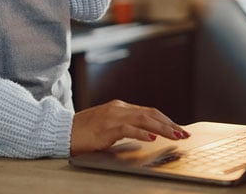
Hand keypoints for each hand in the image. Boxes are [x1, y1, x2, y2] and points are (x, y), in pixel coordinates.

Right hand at [70, 99, 189, 154]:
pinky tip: (152, 137)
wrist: (61, 131)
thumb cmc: (83, 132)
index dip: (166, 120)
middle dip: (169, 124)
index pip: (149, 111)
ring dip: (162, 128)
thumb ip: (125, 127)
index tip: (178, 129)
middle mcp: (118, 108)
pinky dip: (142, 132)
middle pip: (151, 113)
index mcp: (120, 107)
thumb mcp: (108, 126)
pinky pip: (128, 128)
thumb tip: (146, 134)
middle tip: (184, 133)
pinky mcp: (105, 127)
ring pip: (144, 119)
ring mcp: (112, 116)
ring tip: (175, 135)